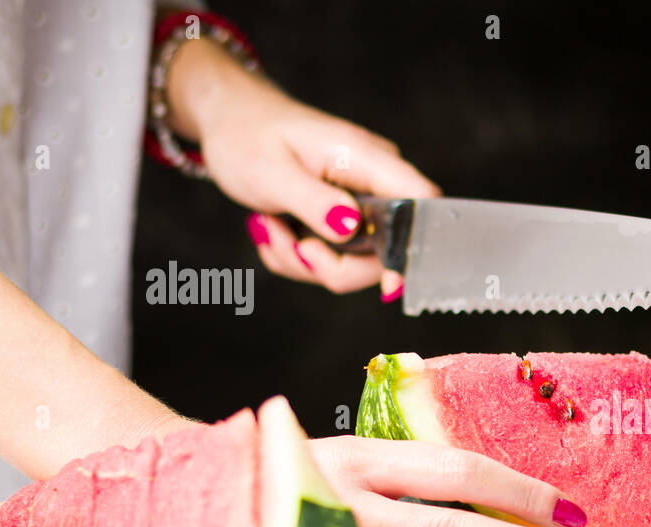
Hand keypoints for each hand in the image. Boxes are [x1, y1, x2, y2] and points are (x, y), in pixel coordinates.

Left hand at [164, 38, 438, 298]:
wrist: (229, 121)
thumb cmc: (246, 134)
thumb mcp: (270, 170)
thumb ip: (313, 201)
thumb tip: (352, 228)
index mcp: (367, 159)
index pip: (421, 202)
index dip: (413, 244)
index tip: (387, 282)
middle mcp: (375, 184)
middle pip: (388, 252)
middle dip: (335, 265)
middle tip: (292, 245)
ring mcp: (362, 205)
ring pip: (356, 264)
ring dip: (306, 261)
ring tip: (270, 226)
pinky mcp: (345, 222)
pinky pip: (334, 260)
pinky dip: (299, 257)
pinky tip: (276, 229)